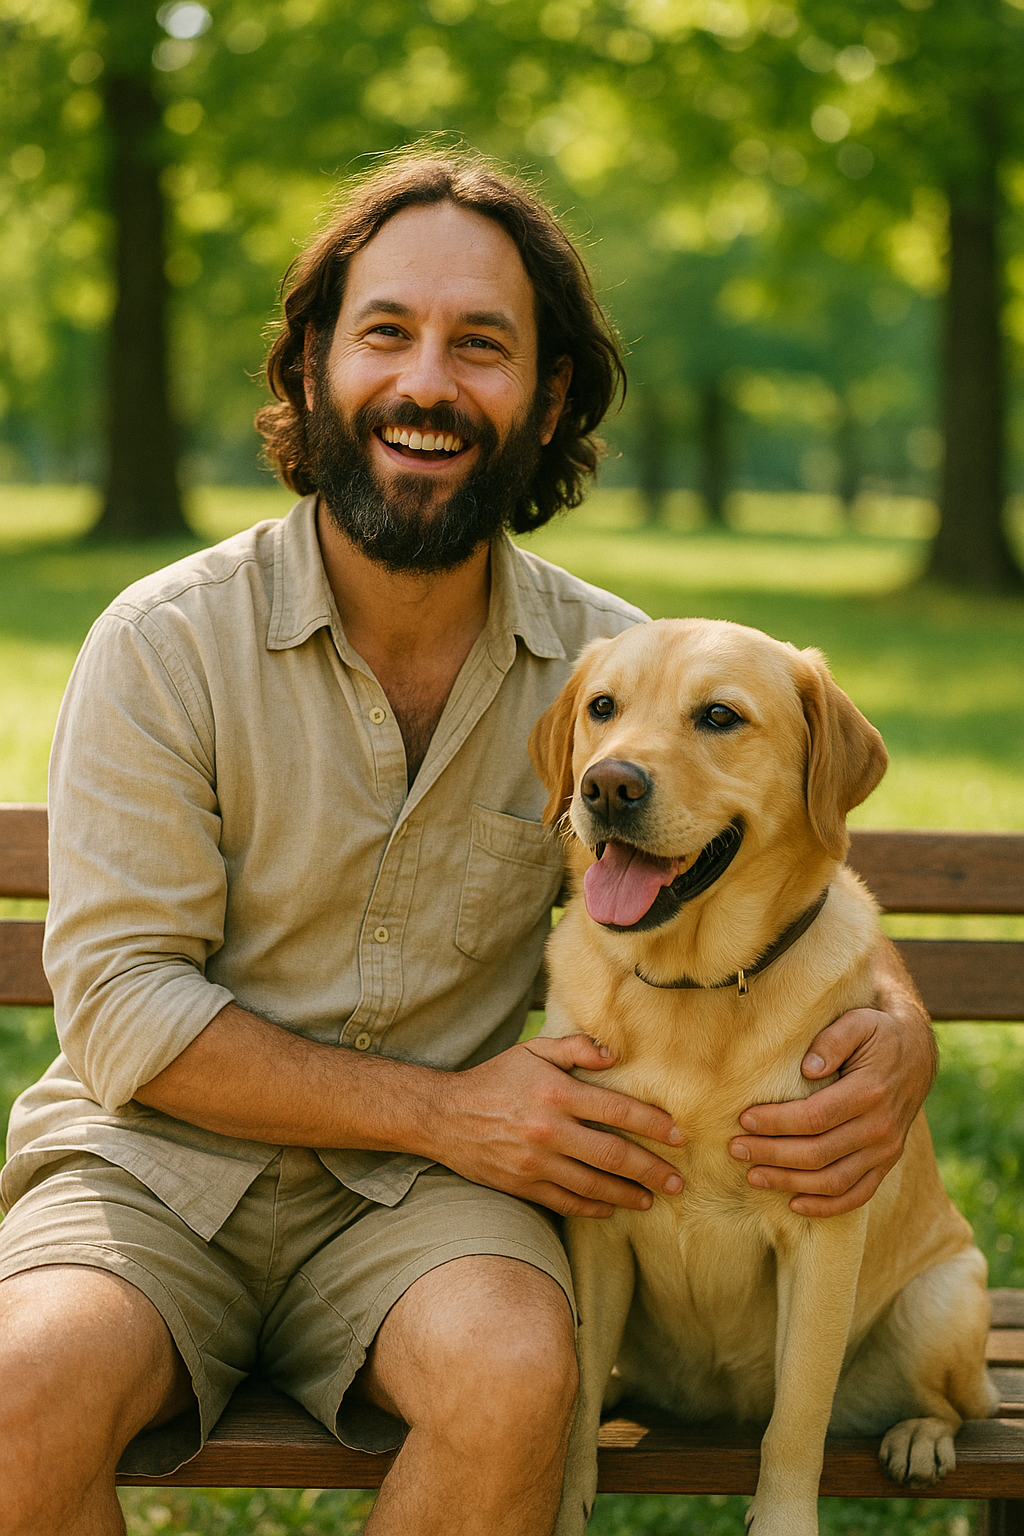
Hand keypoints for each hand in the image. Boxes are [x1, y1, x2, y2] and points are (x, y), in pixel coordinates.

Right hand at [434, 1034, 684, 1218]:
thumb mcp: (532, 1050)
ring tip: (652, 1199)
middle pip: (614, 1155)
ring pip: (594, 1186)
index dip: (653, 1125)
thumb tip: (614, 1055)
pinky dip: (593, 1208)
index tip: (678, 1136)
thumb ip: (575, 1048)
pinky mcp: (523, 1185)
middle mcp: (549, 1130)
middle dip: (652, 1170)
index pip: (618, 1111)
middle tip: (679, 1182)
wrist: (443, 1115)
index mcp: (556, 1093)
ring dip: (629, 1195)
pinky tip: (612, 1208)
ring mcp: (536, 1163)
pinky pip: (566, 1202)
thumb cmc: (494, 1078)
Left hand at [728, 947, 935, 1216]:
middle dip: (772, 1154)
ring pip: (833, 1180)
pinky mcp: (886, 1164)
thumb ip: (834, 1039)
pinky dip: (825, 1206)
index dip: (777, 1122)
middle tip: (736, 1148)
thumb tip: (808, 1067)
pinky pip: (857, 1195)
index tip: (744, 1119)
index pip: (815, 1117)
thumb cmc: (877, 1033)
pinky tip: (794, 1203)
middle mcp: (880, 1127)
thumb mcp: (859, 1021)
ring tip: (752, 1176)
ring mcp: (886, 1151)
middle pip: (818, 1153)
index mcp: (870, 1092)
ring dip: (789, 1182)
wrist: (917, 1055)